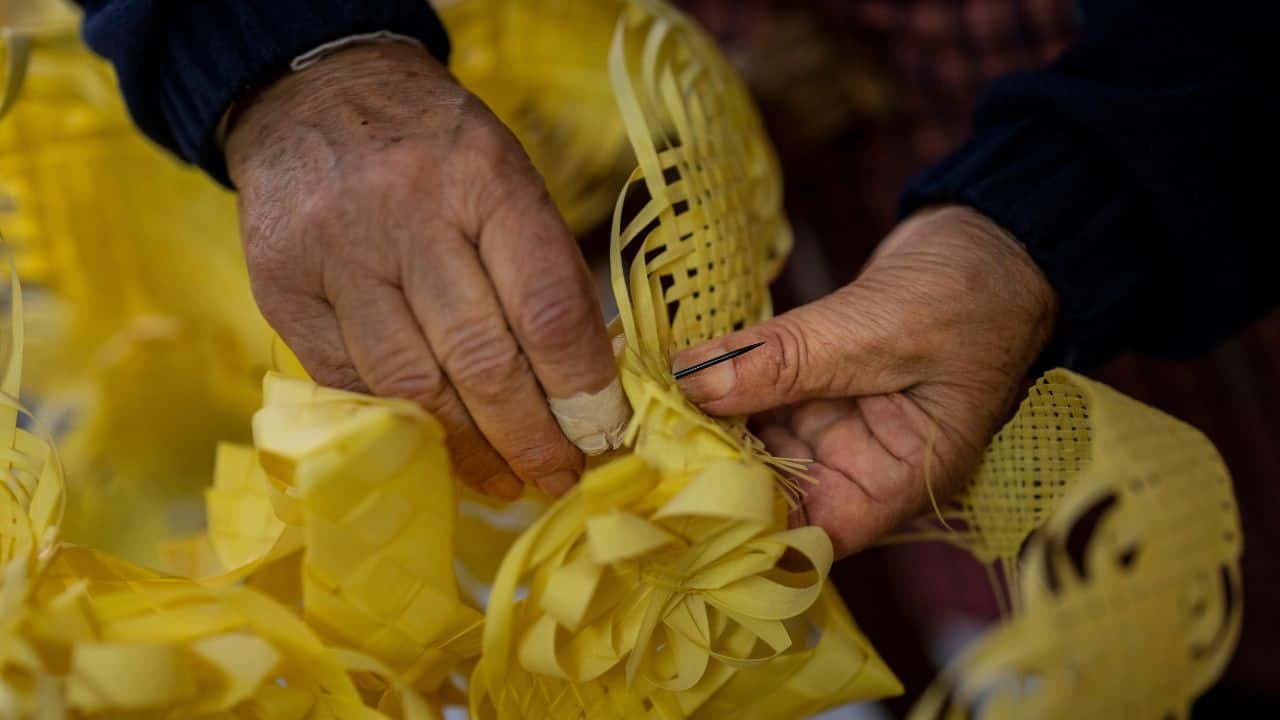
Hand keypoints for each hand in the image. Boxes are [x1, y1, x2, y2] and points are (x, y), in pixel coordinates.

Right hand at [226, 44, 621, 499]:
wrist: (314, 97)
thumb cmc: (436, 150)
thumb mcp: (508, 177)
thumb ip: (545, 270)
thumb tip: (589, 381)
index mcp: (485, 179)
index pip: (546, 305)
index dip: (580, 385)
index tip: (603, 433)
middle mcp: (408, 214)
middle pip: (480, 358)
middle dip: (529, 436)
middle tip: (560, 476)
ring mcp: (337, 254)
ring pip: (410, 386)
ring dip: (466, 450)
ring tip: (505, 479)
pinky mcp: (282, 289)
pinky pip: (349, 384)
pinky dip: (399, 428)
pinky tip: (435, 452)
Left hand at [672, 206, 1057, 557]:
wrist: (991, 241)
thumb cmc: (969, 295)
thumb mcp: (875, 330)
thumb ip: (785, 360)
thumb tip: (693, 384)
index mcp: (900, 479)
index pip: (813, 534)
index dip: (746, 528)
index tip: (679, 500)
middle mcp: (862, 465)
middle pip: (772, 490)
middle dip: (709, 468)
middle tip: (640, 442)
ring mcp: (834, 424)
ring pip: (753, 440)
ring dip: (702, 422)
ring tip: (640, 405)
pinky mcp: (813, 384)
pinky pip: (755, 394)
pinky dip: (717, 382)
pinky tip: (669, 372)